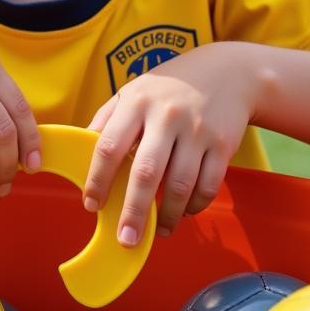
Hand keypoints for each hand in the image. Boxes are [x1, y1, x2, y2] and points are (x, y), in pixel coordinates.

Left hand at [82, 43, 258, 246]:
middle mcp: (166, 116)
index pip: (109, 145)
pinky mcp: (223, 144)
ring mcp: (197, 131)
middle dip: (134, 211)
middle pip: (146, 172)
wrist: (228, 71)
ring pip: (180, 185)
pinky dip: (195, 205)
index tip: (91, 205)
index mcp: (137, 102)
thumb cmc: (169, 86)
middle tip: (125, 239)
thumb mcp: (134, 90)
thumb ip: (107, 118)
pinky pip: (208, 185)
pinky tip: (184, 212)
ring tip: (157, 232)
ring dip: (168, 215)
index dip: (97, 179)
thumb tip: (82, 148)